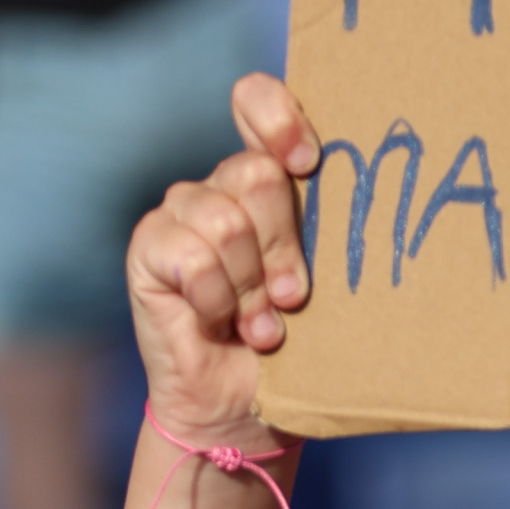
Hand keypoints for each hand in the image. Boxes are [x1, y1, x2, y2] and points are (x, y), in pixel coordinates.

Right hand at [125, 74, 316, 440]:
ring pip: (226, 221)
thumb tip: (360, 186)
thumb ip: (329, 226)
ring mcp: (180, 213)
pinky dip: (217, 300)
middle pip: (256, 174)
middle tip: (291, 297)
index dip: (279, 119)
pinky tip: (220, 325)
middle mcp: (220, 186)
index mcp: (266, 177)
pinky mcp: (149, 248)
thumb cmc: (298, 344)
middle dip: (282, 246)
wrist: (246, 408)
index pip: (255, 100)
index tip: (309, 163)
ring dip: (250, 286)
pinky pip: (191, 257)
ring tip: (261, 325)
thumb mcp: (325, 280)